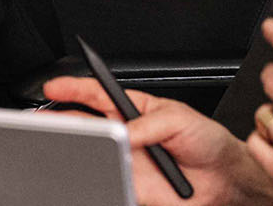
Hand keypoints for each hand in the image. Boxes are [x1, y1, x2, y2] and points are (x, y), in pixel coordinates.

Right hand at [43, 76, 272, 205]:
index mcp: (135, 110)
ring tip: (66, 144)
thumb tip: (124, 133)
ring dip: (76, 149)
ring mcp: (126, 159)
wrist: (225, 179)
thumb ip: (149, 125)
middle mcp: (126, 134)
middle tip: (47, 119)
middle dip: (62, 119)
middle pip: (85, 124)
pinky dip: (97, 178)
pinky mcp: (131, 185)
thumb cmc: (209, 141)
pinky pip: (107, 181)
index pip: (97, 95)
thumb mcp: (181, 119)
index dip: (73, 88)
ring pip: (91, 153)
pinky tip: (93, 172)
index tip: (53, 86)